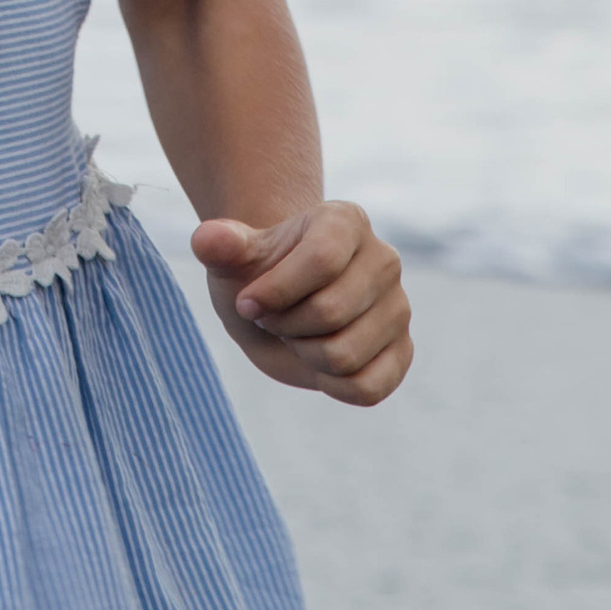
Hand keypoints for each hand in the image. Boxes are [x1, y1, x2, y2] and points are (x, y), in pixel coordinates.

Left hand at [190, 202, 412, 407]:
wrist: (280, 303)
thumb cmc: (258, 272)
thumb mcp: (231, 258)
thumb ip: (218, 245)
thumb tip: (207, 239)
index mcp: (347, 221)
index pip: (322, 260)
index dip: (275, 291)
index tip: (247, 302)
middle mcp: (384, 260)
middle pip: (330, 312)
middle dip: (286, 326)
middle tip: (276, 318)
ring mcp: (398, 308)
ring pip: (346, 356)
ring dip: (306, 355)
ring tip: (299, 335)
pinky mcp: (402, 352)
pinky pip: (368, 388)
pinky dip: (332, 385)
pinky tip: (320, 362)